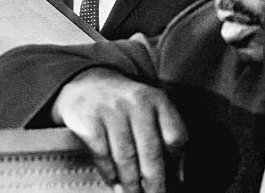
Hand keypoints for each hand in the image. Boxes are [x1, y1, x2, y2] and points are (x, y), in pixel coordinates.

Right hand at [51, 68, 186, 192]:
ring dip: (131, 185)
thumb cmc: (125, 103)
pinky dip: (110, 174)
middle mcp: (137, 102)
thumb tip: (176, 176)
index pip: (175, 135)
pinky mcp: (90, 120)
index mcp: (158, 99)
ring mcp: (112, 110)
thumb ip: (165, 135)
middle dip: (155, 183)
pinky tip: (115, 182)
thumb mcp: (150, 108)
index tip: (175, 180)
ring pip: (126, 158)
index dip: (177, 162)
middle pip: (151, 152)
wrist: (87, 82)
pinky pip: (103, 155)